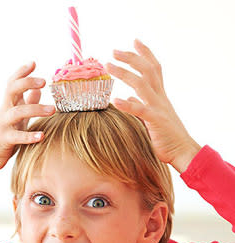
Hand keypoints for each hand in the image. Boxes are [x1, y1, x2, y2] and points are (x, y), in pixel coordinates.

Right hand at [0, 62, 54, 170]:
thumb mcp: (17, 117)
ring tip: (53, 109)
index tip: (33, 62)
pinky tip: (41, 136)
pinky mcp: (4, 140)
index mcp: (9, 104)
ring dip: (35, 109)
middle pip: (12, 90)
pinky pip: (17, 137)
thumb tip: (38, 89)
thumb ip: (27, 102)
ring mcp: (4, 125)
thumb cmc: (5, 134)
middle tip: (44, 82)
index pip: (13, 83)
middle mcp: (5, 111)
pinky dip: (29, 136)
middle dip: (27, 82)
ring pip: (17, 112)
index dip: (21, 72)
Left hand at [105, 40, 200, 172]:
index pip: (154, 68)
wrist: (183, 151)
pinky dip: (128, 104)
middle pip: (147, 70)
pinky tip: (115, 100)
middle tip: (114, 50)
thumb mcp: (152, 117)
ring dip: (124, 73)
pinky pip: (141, 110)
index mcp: (160, 96)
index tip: (135, 41)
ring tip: (108, 66)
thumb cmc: (167, 136)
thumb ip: (140, 106)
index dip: (145, 54)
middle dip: (131, 58)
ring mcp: (158, 108)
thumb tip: (127, 98)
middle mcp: (160, 98)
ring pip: (142, 84)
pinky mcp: (156, 121)